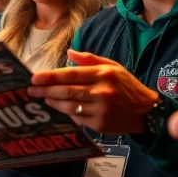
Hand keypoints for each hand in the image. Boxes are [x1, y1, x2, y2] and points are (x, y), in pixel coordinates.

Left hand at [28, 50, 159, 134]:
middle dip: (46, 90)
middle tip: (31, 90)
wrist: (146, 111)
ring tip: (42, 98)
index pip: (71, 74)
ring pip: (69, 106)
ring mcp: (101, 109)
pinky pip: (77, 118)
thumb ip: (90, 59)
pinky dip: (66, 113)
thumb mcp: (113, 66)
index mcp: (104, 74)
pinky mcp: (100, 125)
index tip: (34, 77)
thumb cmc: (128, 86)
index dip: (51, 77)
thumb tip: (70, 52)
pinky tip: (58, 108)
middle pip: (67, 91)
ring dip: (53, 102)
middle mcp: (102, 91)